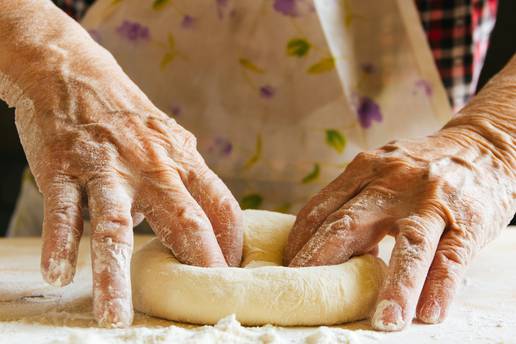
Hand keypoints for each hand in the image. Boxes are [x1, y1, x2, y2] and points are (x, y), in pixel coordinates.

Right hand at [2, 8, 242, 325]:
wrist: (73, 74)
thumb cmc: (127, 115)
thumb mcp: (169, 140)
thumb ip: (187, 177)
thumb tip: (200, 219)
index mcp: (182, 160)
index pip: (221, 205)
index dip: (232, 241)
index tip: (234, 271)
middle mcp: (151, 166)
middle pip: (184, 220)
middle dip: (199, 263)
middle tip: (206, 299)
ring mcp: (107, 168)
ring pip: (115, 227)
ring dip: (115, 276)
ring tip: (115, 316)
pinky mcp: (63, 168)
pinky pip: (63, 212)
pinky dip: (60, 245)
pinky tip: (58, 273)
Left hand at [284, 125, 513, 330]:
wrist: (481, 146)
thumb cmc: (420, 169)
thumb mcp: (381, 172)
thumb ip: (353, 201)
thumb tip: (318, 242)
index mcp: (365, 171)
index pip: (320, 209)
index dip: (299, 243)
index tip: (287, 270)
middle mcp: (393, 182)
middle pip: (350, 224)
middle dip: (323, 262)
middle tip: (305, 295)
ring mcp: (432, 201)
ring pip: (410, 244)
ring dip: (395, 286)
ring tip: (384, 320)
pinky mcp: (468, 220)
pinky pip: (452, 257)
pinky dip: (439, 286)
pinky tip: (428, 312)